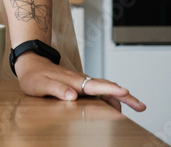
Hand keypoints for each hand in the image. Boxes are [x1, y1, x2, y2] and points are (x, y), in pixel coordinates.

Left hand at [15, 53, 145, 111]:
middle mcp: (81, 81)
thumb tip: (73, 95)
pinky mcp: (79, 86)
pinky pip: (98, 92)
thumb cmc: (33, 76)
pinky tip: (114, 106)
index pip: (96, 86)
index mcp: (73, 81)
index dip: (110, 90)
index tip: (125, 92)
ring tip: (136, 106)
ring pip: (104, 91)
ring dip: (120, 99)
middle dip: (125, 96)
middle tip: (141, 106)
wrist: (29, 64)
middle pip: (106, 88)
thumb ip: (56, 89)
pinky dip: (109, 98)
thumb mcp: (40, 85)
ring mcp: (81, 83)